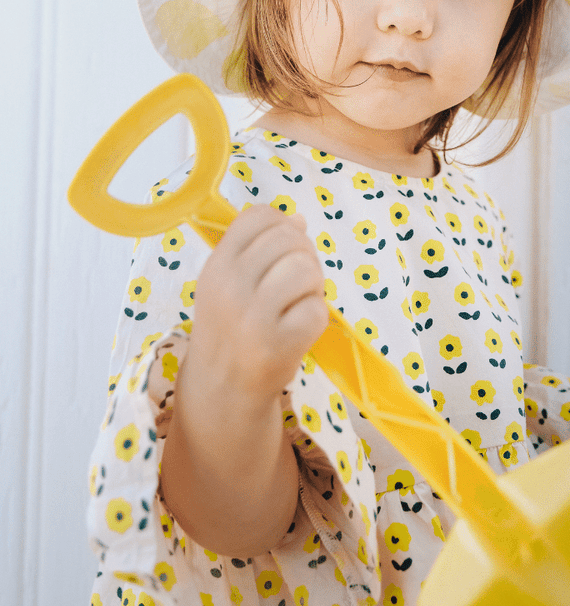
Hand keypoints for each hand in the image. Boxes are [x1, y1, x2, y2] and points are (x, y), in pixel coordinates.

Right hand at [190, 205, 329, 398]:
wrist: (222, 389)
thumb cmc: (232, 328)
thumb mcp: (229, 283)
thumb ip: (259, 248)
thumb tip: (299, 219)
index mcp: (217, 266)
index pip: (258, 216)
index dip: (281, 224)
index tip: (282, 247)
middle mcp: (230, 287)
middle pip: (289, 237)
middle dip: (304, 254)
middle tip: (297, 280)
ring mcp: (253, 317)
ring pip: (307, 269)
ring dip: (313, 284)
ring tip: (298, 302)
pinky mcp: (279, 345)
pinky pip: (317, 309)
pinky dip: (316, 317)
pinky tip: (299, 328)